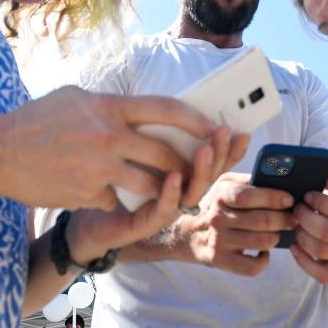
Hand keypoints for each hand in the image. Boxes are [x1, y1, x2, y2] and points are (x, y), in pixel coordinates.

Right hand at [0, 86, 217, 210]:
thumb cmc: (34, 121)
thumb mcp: (74, 98)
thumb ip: (108, 105)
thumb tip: (138, 110)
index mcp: (108, 107)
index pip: (165, 110)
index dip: (195, 120)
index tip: (212, 128)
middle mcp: (109, 136)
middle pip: (165, 155)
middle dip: (185, 166)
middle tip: (193, 171)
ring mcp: (99, 168)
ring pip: (150, 185)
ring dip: (161, 191)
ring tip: (163, 191)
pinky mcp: (88, 194)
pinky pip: (117, 201)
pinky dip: (116, 200)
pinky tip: (104, 196)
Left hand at [65, 137, 242, 263]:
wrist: (87, 218)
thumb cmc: (112, 177)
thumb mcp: (135, 147)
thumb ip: (156, 132)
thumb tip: (181, 105)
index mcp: (182, 171)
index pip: (213, 158)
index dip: (228, 146)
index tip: (241, 129)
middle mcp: (180, 190)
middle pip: (210, 171)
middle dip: (221, 151)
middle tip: (224, 132)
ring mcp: (165, 207)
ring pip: (193, 190)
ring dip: (201, 170)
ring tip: (204, 150)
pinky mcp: (146, 222)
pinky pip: (163, 208)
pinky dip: (171, 193)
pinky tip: (174, 178)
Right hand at [174, 172, 295, 275]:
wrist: (187, 234)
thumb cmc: (216, 206)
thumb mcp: (225, 184)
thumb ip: (250, 181)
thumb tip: (282, 181)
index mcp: (220, 194)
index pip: (248, 196)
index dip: (273, 197)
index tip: (289, 199)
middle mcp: (217, 217)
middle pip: (261, 221)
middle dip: (285, 219)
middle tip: (293, 219)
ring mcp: (218, 241)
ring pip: (263, 242)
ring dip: (277, 237)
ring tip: (278, 232)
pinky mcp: (220, 261)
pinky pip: (253, 266)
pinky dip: (265, 259)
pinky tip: (263, 251)